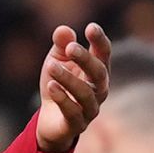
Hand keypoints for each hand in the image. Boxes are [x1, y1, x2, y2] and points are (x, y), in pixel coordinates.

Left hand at [35, 22, 111, 152]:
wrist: (49, 121)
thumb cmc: (58, 85)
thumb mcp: (56, 61)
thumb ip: (61, 45)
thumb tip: (63, 30)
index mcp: (97, 71)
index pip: (104, 54)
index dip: (100, 41)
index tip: (91, 27)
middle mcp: (99, 90)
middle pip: (99, 73)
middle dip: (86, 59)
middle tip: (71, 47)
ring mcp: (90, 109)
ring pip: (85, 93)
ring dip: (68, 78)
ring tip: (51, 66)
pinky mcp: (76, 125)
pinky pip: (72, 112)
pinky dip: (62, 98)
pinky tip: (51, 86)